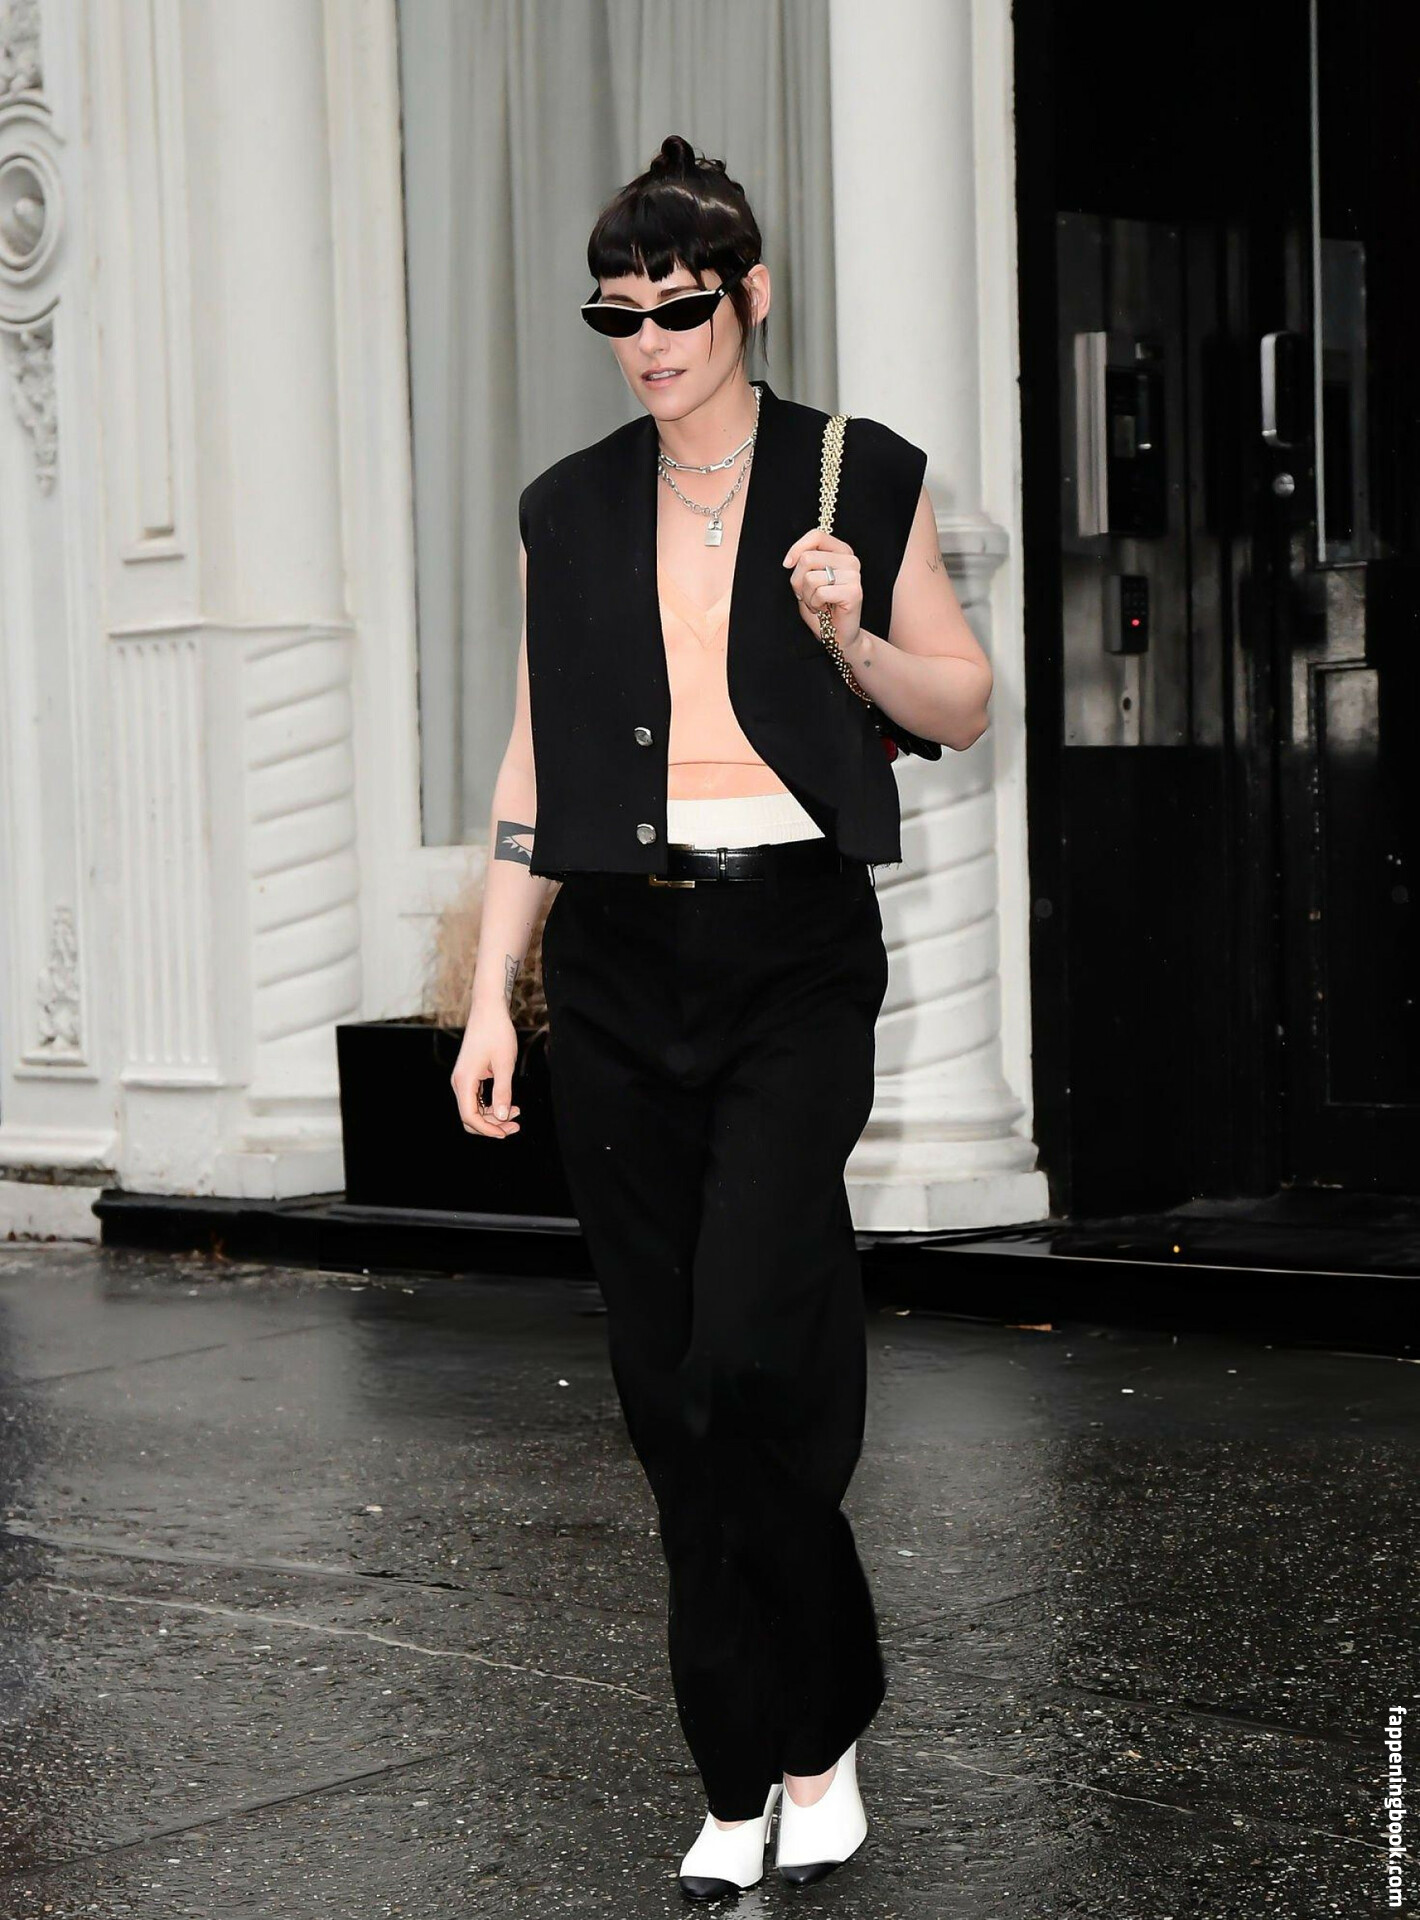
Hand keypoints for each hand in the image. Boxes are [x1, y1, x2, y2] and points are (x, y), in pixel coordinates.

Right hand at [451, 1008, 521, 1138]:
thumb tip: (503, 1117)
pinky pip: (476, 1099)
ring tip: (516, 1114)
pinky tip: (508, 1105)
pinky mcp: (469, 1076)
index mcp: (464, 1080)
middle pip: (469, 1117)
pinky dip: (491, 1106)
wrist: (489, 1011)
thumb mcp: (505, 1064)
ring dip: (493, 1116)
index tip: (506, 1132)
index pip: (469, 1116)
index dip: (487, 1129)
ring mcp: (463, 1079)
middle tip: (515, 1126)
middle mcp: (459, 1082)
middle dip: (491, 1126)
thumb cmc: (497, 1033)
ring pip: (473, 1109)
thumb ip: (503, 1092)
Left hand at [783, 527, 862, 650]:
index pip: (816, 535)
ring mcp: (854, 575)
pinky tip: (823, 609)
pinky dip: (814, 604)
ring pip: (811, 577)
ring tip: (817, 603)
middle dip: (798, 581)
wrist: (837, 635)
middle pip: (808, 558)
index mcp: (841, 551)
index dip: (796, 548)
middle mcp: (851, 560)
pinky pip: (820, 592)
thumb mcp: (807, 579)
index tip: (787, 564)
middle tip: (806, 594)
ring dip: (806, 596)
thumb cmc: (821, 607)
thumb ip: (804, 562)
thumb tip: (791, 560)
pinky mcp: (854, 592)